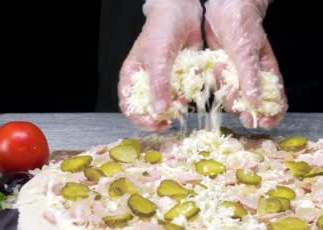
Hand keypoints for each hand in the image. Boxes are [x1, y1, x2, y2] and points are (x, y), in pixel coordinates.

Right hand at [118, 0, 202, 130]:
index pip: (129, 106)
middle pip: (149, 109)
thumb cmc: (162, 30)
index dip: (140, 120)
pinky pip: (184, 94)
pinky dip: (189, 94)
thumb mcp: (158, 59)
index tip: (156, 124)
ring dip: (177, 107)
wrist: (183, 13)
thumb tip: (160, 111)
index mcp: (132, 77)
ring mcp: (164, 81)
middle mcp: (147, 82)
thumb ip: (159, 85)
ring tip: (184, 102)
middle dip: (160, 117)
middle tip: (172, 120)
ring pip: (168, 104)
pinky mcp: (180, 78)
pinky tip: (193, 87)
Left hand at [205, 0, 286, 128]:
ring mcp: (237, 75)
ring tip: (225, 87)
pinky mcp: (222, 72)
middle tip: (244, 119)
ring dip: (231, 99)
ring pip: (236, 97)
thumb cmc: (242, 25)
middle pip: (255, 104)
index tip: (265, 123)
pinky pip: (220, 87)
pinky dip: (217, 88)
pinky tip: (215, 79)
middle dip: (249, 112)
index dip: (273, 114)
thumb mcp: (246, 53)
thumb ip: (250, 78)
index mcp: (267, 72)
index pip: (277, 99)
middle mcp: (253, 77)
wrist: (222, 8)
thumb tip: (256, 103)